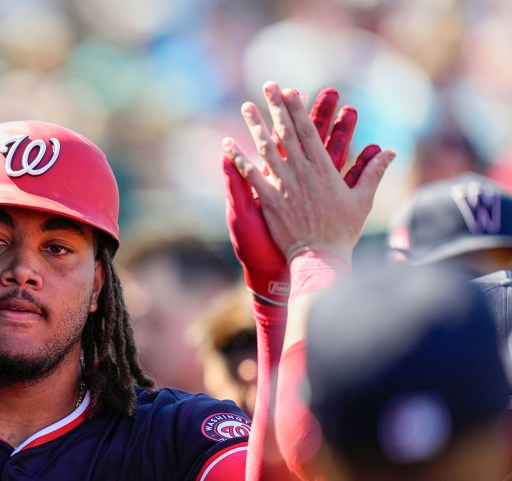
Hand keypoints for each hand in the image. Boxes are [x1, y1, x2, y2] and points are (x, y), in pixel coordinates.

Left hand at [224, 82, 394, 262]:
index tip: (291, 91)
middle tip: (267, 85)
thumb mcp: (363, 199)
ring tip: (246, 106)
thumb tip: (389, 151)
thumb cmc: (343, 231)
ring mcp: (283, 186)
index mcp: (324, 170)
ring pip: (267, 149)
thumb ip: (373, 172)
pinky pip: (251, 176)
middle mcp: (302, 173)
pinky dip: (238, 159)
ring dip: (256, 126)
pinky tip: (227, 144)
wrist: (320, 258)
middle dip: (277, 107)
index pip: (308, 132)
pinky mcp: (269, 201)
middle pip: (287, 133)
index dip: (298, 110)